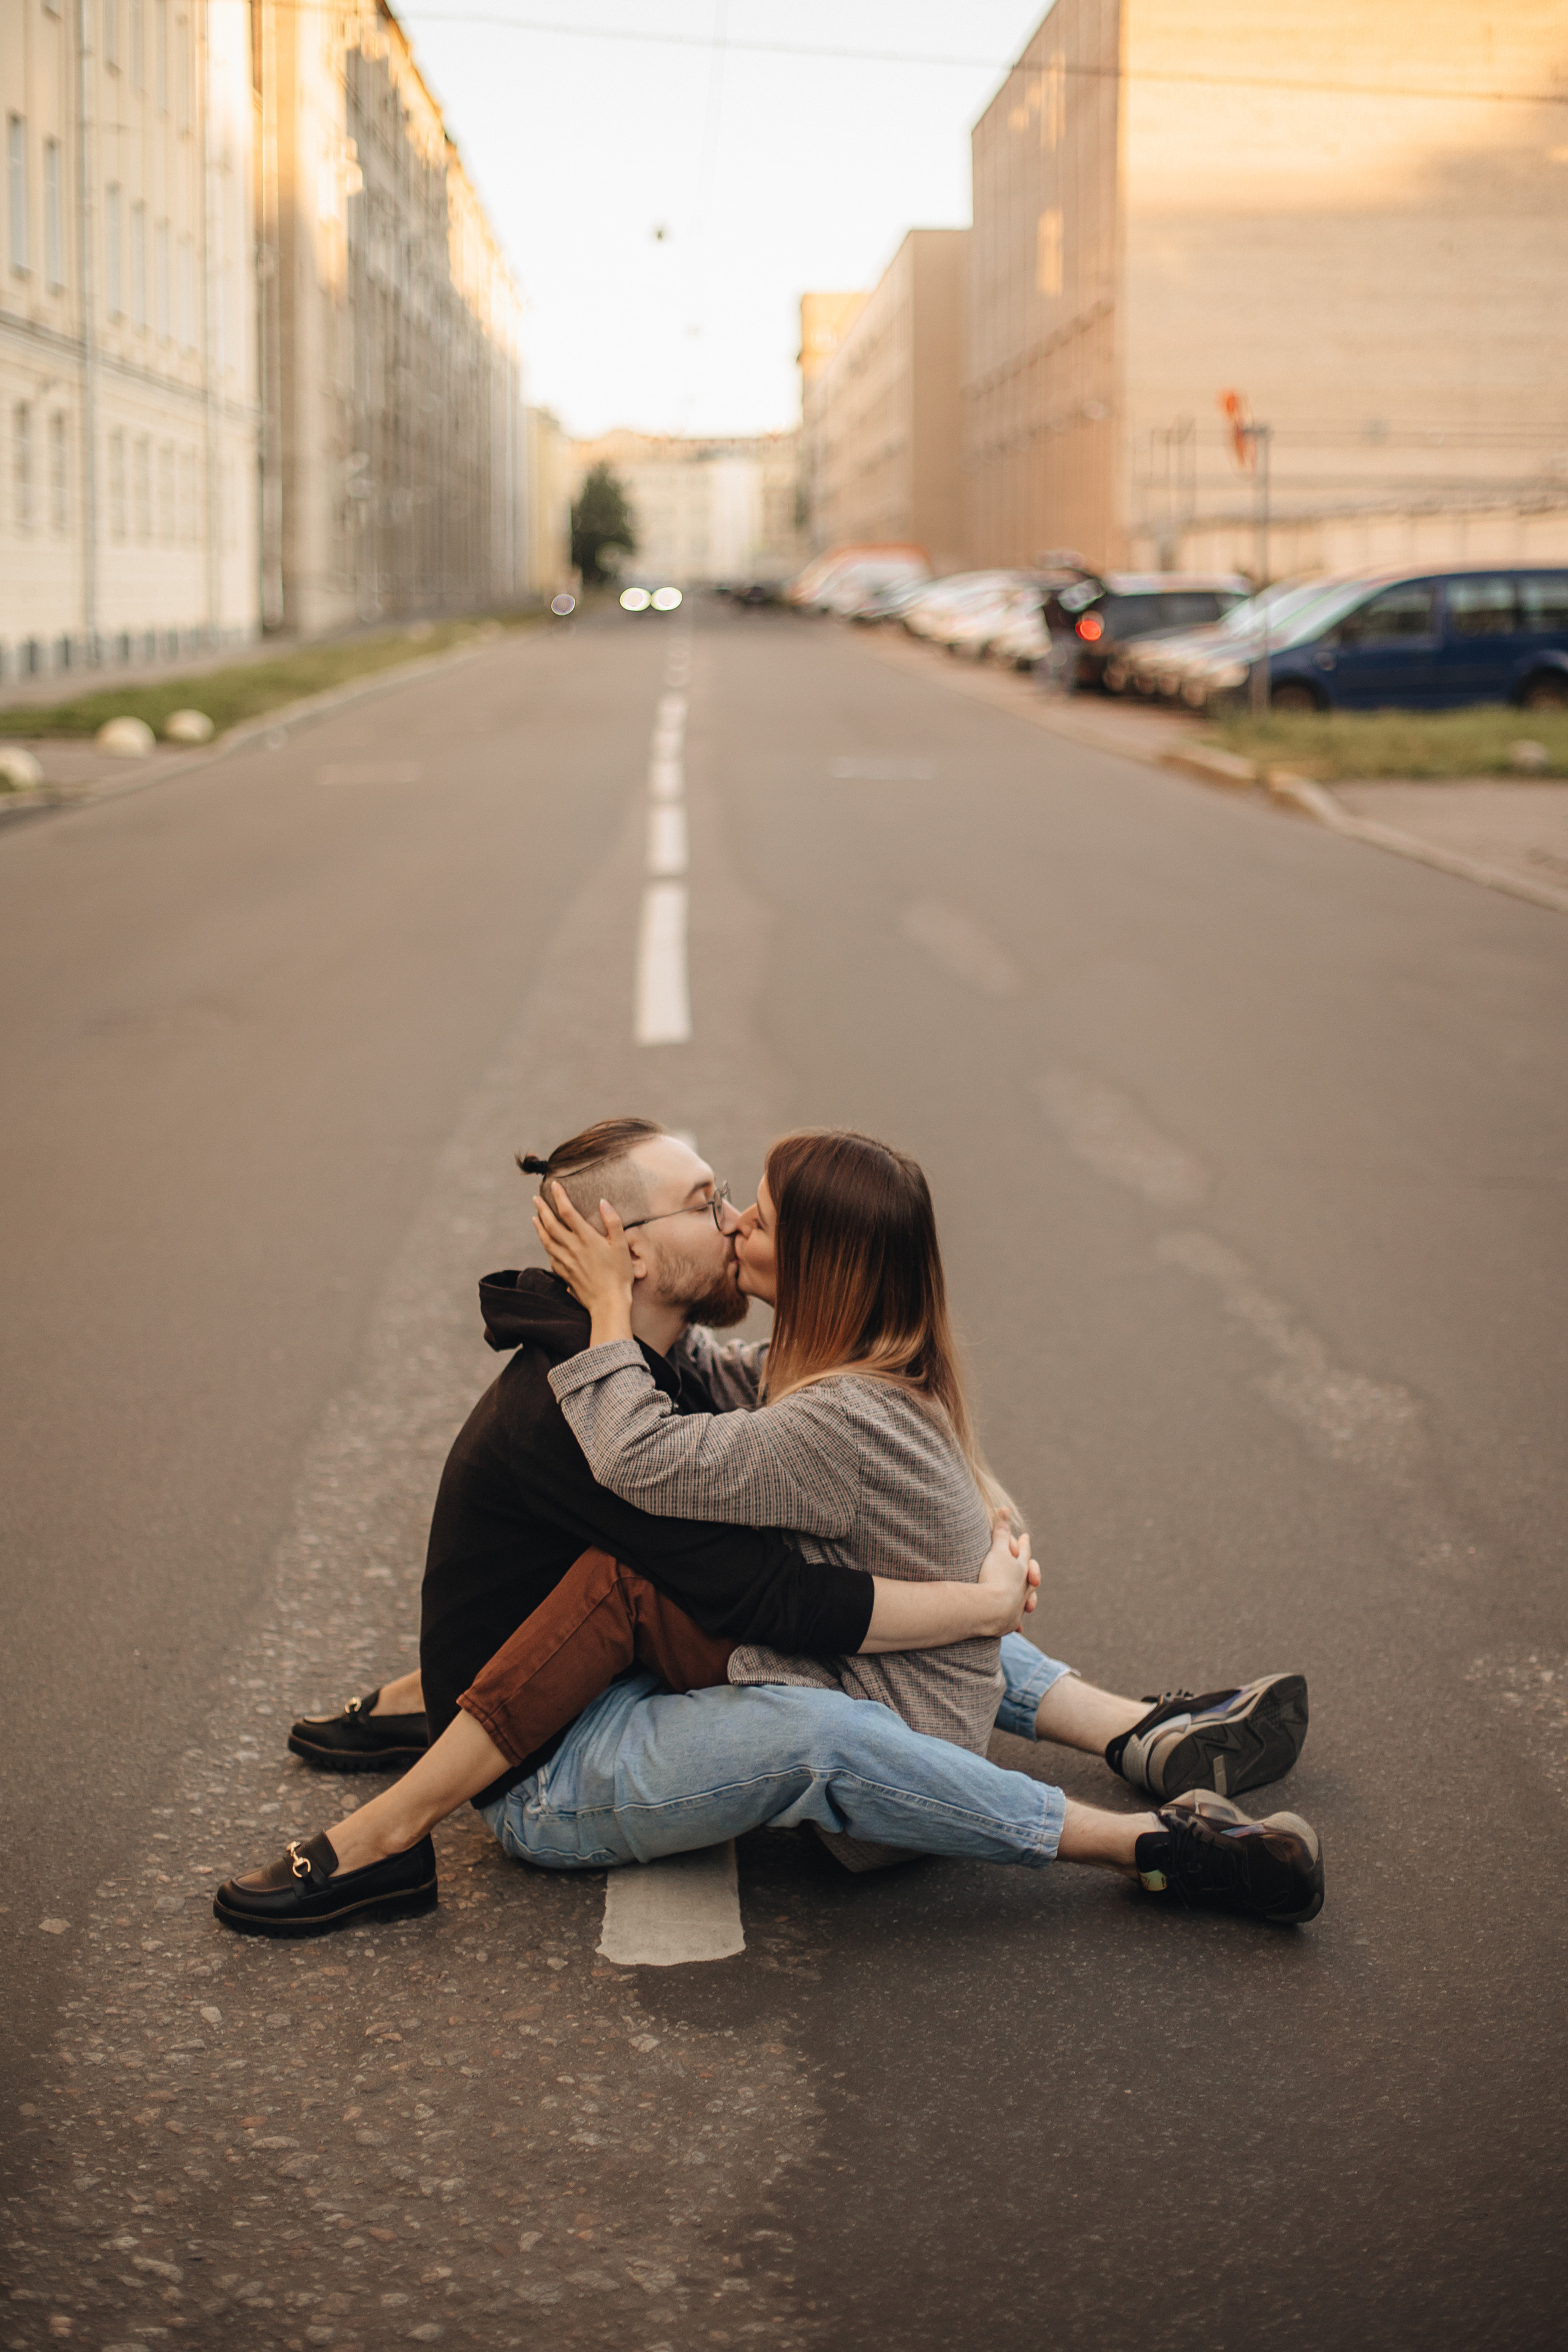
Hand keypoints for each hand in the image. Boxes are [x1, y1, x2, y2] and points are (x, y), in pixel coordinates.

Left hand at [532, 1182, 635, 1343]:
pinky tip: (545, 1242)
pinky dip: (545, 1244)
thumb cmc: (619, 1274)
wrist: (608, 1303)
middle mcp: (572, 1248)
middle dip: (542, 1209)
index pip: (568, 1212)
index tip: (554, 1185)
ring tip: (534, 1217)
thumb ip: (612, 1222)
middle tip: (535, 1198)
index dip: (559, 1197)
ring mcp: (565, 1261)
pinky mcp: (564, 1273)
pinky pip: (550, 1255)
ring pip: (546, 1240)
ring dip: (539, 1226)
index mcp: (586, 1238)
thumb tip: (603, 1202)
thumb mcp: (621, 1245)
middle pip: (551, 1224)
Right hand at [976, 1511, 1039, 1635]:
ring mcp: (1018, 1605)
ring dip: (1027, 1601)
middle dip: (1031, 1572)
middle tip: (1033, 1572)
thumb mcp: (996, 1550)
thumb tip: (1004, 1507)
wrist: (991, 1609)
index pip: (1024, 1552)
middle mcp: (1023, 1587)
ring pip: (1026, 1601)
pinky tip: (1018, 1629)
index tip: (1024, 1537)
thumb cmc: (994, 1577)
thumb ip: (1000, 1530)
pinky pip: (1014, 1621)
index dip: (1022, 1544)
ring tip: (1029, 1604)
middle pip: (1030, 1577)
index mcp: (1021, 1568)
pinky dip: (1015, 1622)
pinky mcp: (1010, 1622)